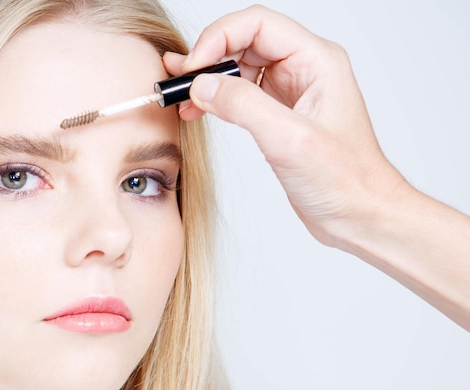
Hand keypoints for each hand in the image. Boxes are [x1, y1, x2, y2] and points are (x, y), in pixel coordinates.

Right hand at [164, 5, 469, 329]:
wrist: (359, 215)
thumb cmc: (346, 180)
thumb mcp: (291, 141)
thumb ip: (244, 107)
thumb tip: (203, 86)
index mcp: (317, 62)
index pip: (258, 25)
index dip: (219, 38)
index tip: (193, 68)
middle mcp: (304, 70)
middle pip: (245, 42)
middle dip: (209, 58)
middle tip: (179, 81)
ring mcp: (292, 94)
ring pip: (241, 68)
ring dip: (210, 79)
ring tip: (182, 96)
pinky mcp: (280, 118)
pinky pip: (243, 96)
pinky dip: (218, 100)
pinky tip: (200, 111)